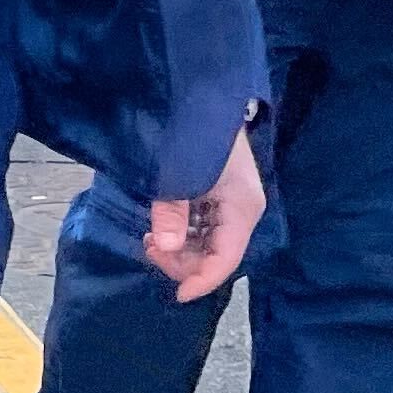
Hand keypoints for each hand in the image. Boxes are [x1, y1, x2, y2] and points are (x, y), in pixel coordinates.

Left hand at [143, 126, 263, 300]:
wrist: (199, 97)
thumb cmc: (193, 134)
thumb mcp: (178, 174)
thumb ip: (171, 212)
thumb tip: (166, 245)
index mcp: (242, 208)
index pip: (226, 259)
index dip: (202, 281)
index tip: (177, 295)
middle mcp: (242, 210)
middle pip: (216, 255)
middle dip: (183, 260)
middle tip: (150, 246)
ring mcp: (231, 203)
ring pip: (207, 244)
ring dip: (180, 248)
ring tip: (151, 236)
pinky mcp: (219, 195)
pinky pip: (202, 227)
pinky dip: (182, 233)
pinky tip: (161, 226)